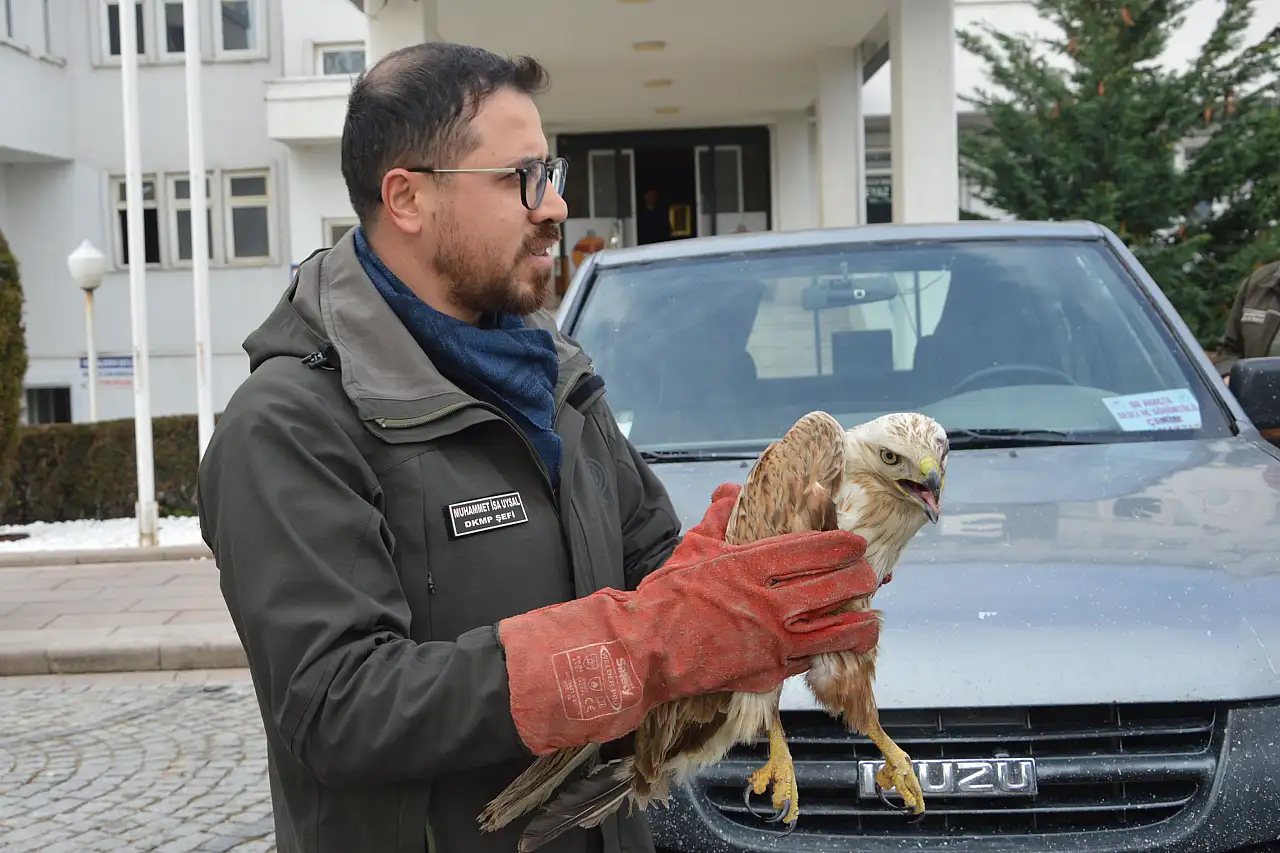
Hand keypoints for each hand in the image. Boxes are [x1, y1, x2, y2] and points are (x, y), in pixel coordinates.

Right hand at [497, 483, 881, 753]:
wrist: (646, 651)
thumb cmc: (667, 598)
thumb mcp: (693, 547)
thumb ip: (719, 517)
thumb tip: (729, 488)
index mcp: (753, 566)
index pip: (813, 550)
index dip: (842, 546)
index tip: (856, 545)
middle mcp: (770, 603)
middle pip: (833, 588)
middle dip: (859, 580)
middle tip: (869, 575)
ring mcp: (773, 641)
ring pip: (834, 632)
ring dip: (859, 625)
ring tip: (870, 620)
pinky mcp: (768, 672)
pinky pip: (808, 661)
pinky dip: (825, 653)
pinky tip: (834, 648)